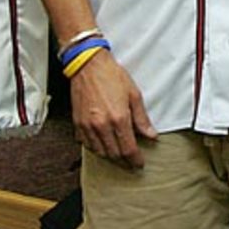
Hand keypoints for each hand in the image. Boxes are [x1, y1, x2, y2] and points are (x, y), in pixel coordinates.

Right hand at [69, 48, 158, 167]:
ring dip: (110, 156)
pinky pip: (86, 143)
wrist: (88, 65)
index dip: (135, 160)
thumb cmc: (112, 76)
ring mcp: (87, 126)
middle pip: (113, 154)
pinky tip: (103, 144)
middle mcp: (101, 125)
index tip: (139, 164)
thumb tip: (151, 135)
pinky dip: (95, 147)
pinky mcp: (77, 123)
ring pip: (99, 151)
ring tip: (119, 154)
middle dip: (124, 161)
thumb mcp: (134, 94)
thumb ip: (142, 118)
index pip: (128, 149)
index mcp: (118, 118)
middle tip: (131, 162)